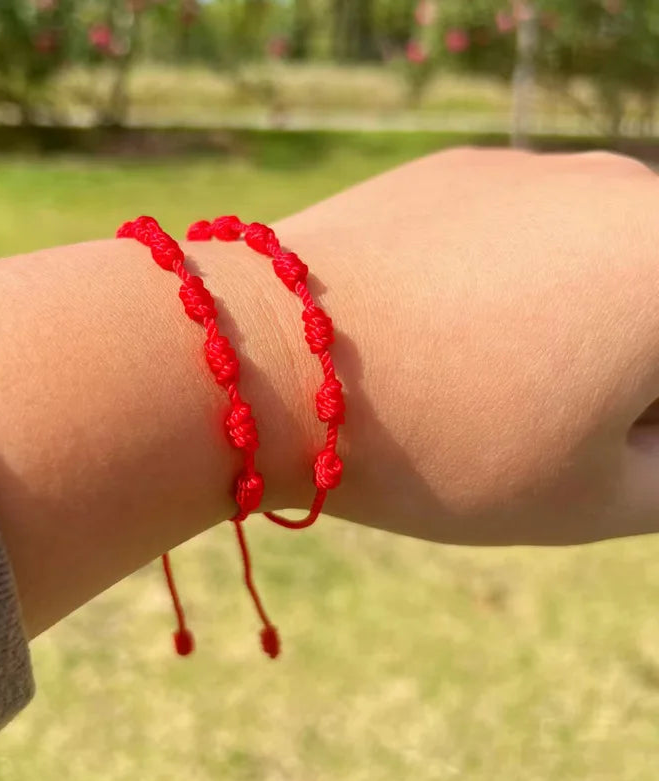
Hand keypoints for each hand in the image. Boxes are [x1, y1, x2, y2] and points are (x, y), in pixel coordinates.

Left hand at [275, 148, 658, 544]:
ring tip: (472, 375)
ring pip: (585, 268)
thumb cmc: (440, 439)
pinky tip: (432, 324)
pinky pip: (515, 239)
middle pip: (645, 307)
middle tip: (532, 422)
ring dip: (563, 326)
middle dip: (620, 373)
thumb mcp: (594, 497)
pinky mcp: (459, 171)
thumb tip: (650, 431)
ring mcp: (534, 169)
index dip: (639, 430)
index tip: (583, 449)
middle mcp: (621, 190)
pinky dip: (500, 285)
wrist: (273, 353)